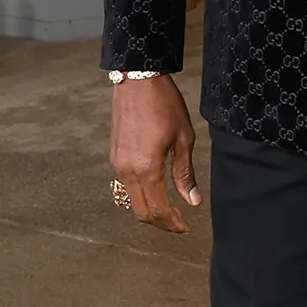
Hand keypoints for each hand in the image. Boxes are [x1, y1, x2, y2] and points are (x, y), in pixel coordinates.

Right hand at [109, 76, 200, 233]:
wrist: (138, 79)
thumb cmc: (164, 104)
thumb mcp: (183, 138)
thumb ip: (185, 173)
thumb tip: (192, 201)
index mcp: (145, 168)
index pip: (158, 210)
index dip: (173, 224)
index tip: (186, 227)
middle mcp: (126, 170)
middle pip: (141, 212)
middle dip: (161, 223)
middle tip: (179, 224)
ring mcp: (117, 163)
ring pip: (131, 200)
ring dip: (150, 209)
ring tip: (170, 209)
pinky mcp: (114, 155)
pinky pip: (125, 185)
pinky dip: (140, 194)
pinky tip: (156, 189)